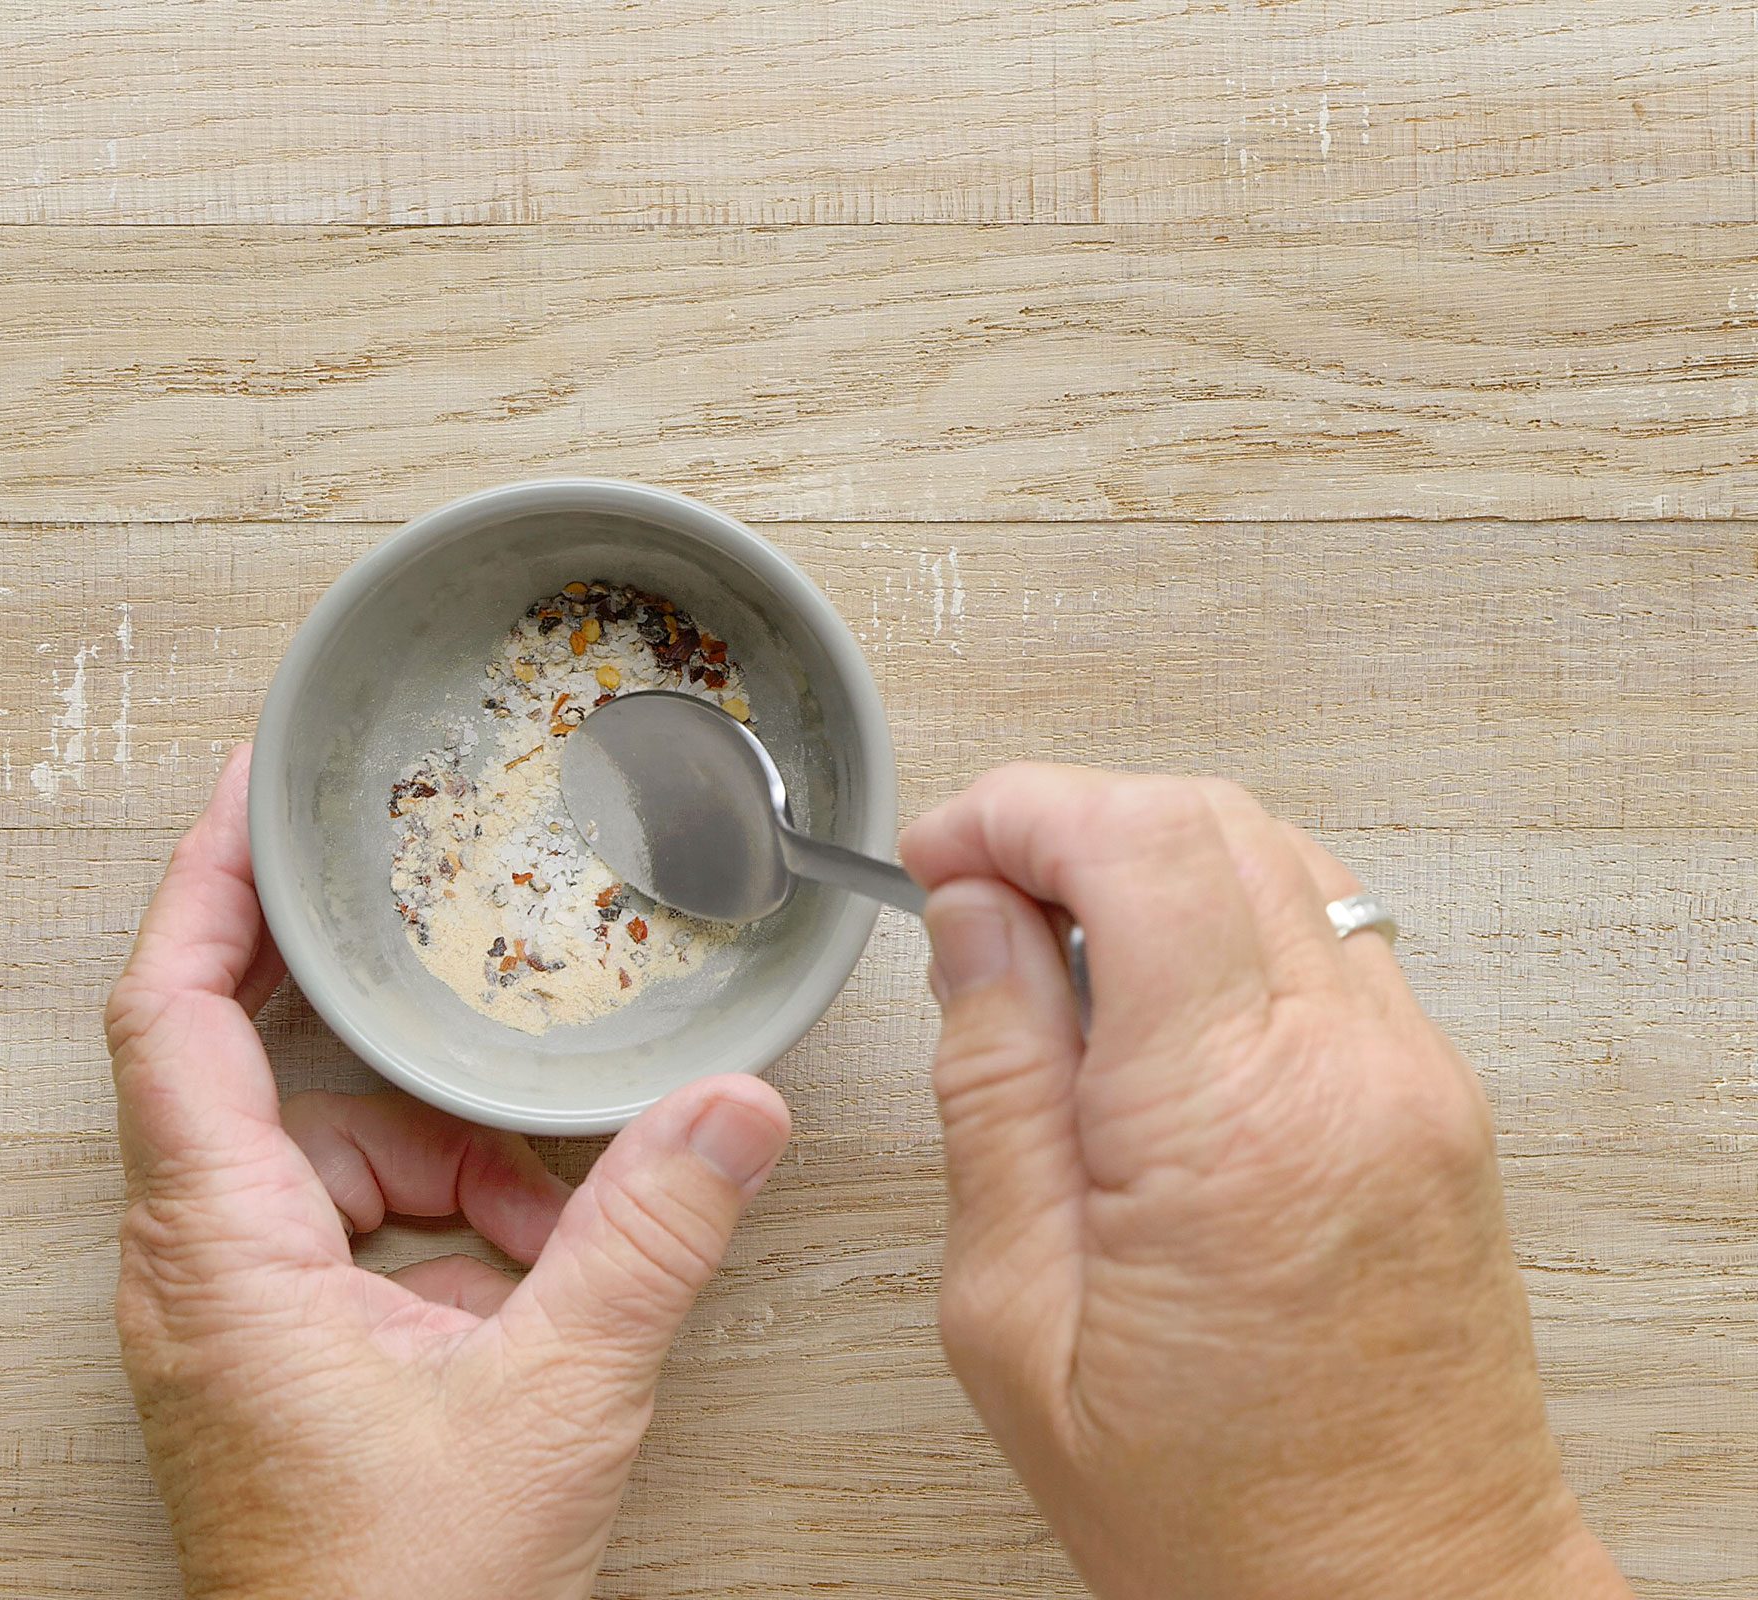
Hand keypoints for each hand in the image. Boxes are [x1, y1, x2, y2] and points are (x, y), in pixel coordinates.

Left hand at [107, 746, 791, 1599]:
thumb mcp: (553, 1402)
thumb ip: (648, 1240)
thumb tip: (732, 1113)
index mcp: (218, 1251)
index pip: (169, 1013)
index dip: (202, 884)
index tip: (248, 792)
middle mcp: (191, 1272)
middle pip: (259, 1077)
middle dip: (378, 1040)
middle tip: (447, 960)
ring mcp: (223, 1323)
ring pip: (320, 1165)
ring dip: (438, 1166)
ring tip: (548, 1223)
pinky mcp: (264, 1364)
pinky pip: (341, 1241)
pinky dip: (435, 1235)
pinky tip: (524, 1286)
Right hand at [901, 764, 1631, 1599]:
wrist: (1398, 1597)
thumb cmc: (1216, 1506)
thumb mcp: (1017, 1317)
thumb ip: (994, 1089)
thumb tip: (974, 927)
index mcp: (1231, 1120)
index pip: (1138, 844)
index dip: (1015, 810)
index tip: (939, 853)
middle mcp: (1349, 1070)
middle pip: (1210, 821)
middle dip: (1068, 820)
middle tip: (973, 893)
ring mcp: (1414, 1078)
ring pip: (1274, 858)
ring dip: (1145, 864)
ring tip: (1050, 958)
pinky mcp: (1436, 1103)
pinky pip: (1322, 935)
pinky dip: (1218, 923)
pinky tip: (1145, 1009)